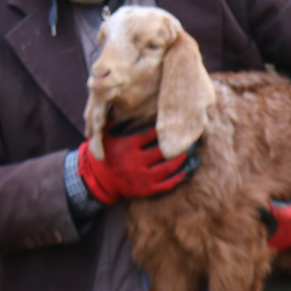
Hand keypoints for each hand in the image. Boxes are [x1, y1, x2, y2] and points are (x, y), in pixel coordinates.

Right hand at [77, 123, 198, 204]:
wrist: (99, 180)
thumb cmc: (105, 154)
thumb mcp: (105, 136)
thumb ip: (113, 120)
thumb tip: (118, 101)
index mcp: (128, 146)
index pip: (150, 135)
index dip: (163, 129)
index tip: (174, 123)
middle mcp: (136, 162)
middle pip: (162, 151)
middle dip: (177, 144)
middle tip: (190, 138)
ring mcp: (142, 177)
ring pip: (168, 168)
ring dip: (181, 160)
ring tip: (190, 153)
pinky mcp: (146, 189)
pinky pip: (166, 184)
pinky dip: (177, 178)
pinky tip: (185, 171)